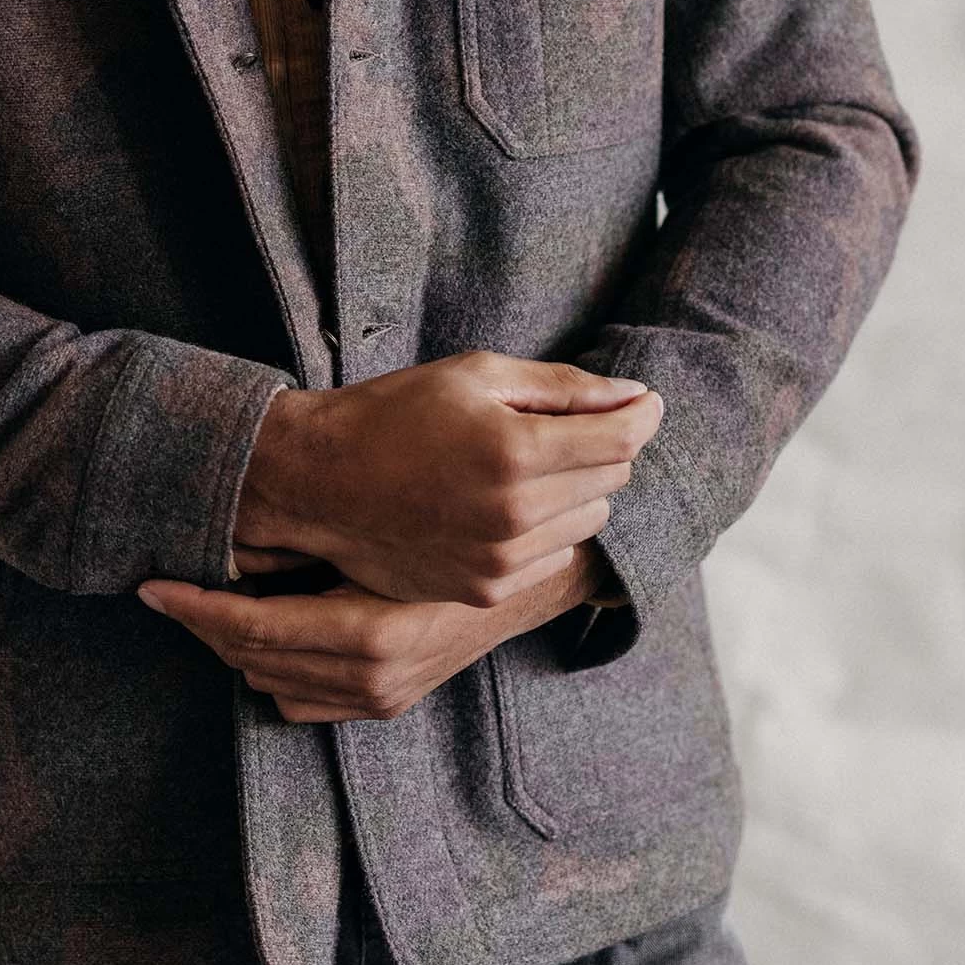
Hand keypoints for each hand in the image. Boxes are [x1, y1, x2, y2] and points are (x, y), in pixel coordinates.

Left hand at [136, 541, 611, 722]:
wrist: (543, 572)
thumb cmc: (467, 519)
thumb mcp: (405, 510)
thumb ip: (331, 509)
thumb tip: (252, 496)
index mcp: (373, 632)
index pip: (254, 630)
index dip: (195, 606)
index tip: (153, 583)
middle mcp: (373, 677)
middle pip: (252, 660)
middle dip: (201, 623)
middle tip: (165, 586)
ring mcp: (381, 697)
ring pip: (269, 684)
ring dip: (231, 645)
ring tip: (203, 600)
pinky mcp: (388, 704)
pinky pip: (300, 703)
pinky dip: (269, 670)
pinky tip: (259, 629)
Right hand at [231, 350, 662, 608]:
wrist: (321, 481)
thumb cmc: (396, 413)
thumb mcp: (476, 375)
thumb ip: (562, 387)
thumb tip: (633, 396)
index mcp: (515, 452)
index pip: (621, 439)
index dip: (641, 414)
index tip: (642, 401)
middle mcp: (515, 514)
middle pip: (612, 480)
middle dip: (599, 448)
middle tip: (557, 426)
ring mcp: (501, 560)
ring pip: (589, 522)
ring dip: (576, 491)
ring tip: (524, 467)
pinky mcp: (486, 588)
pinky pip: (555, 556)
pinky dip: (547, 529)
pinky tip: (504, 505)